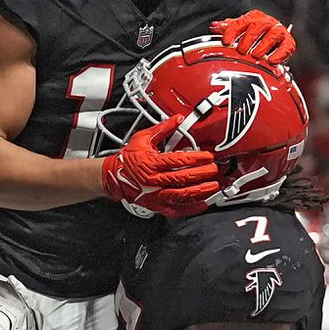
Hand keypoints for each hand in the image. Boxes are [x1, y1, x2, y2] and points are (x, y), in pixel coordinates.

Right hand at [101, 114, 218, 217]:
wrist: (115, 176)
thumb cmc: (129, 158)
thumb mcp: (143, 138)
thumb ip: (162, 128)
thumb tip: (177, 119)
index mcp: (151, 163)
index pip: (178, 161)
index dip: (195, 159)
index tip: (207, 156)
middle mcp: (153, 180)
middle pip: (182, 179)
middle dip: (202, 174)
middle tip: (214, 170)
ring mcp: (155, 195)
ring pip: (181, 196)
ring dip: (200, 192)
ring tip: (213, 187)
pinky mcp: (156, 205)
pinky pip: (175, 210)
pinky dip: (190, 209)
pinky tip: (202, 204)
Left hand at [210, 10, 295, 64]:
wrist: (273, 41)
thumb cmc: (254, 36)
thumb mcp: (240, 31)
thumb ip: (228, 28)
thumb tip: (214, 26)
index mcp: (254, 18)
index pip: (242, 22)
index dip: (232, 31)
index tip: (226, 42)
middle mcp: (267, 22)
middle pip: (257, 26)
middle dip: (248, 38)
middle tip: (241, 51)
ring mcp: (279, 31)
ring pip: (273, 35)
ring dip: (263, 46)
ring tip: (255, 56)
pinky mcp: (288, 43)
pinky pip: (286, 47)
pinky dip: (279, 54)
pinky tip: (271, 61)